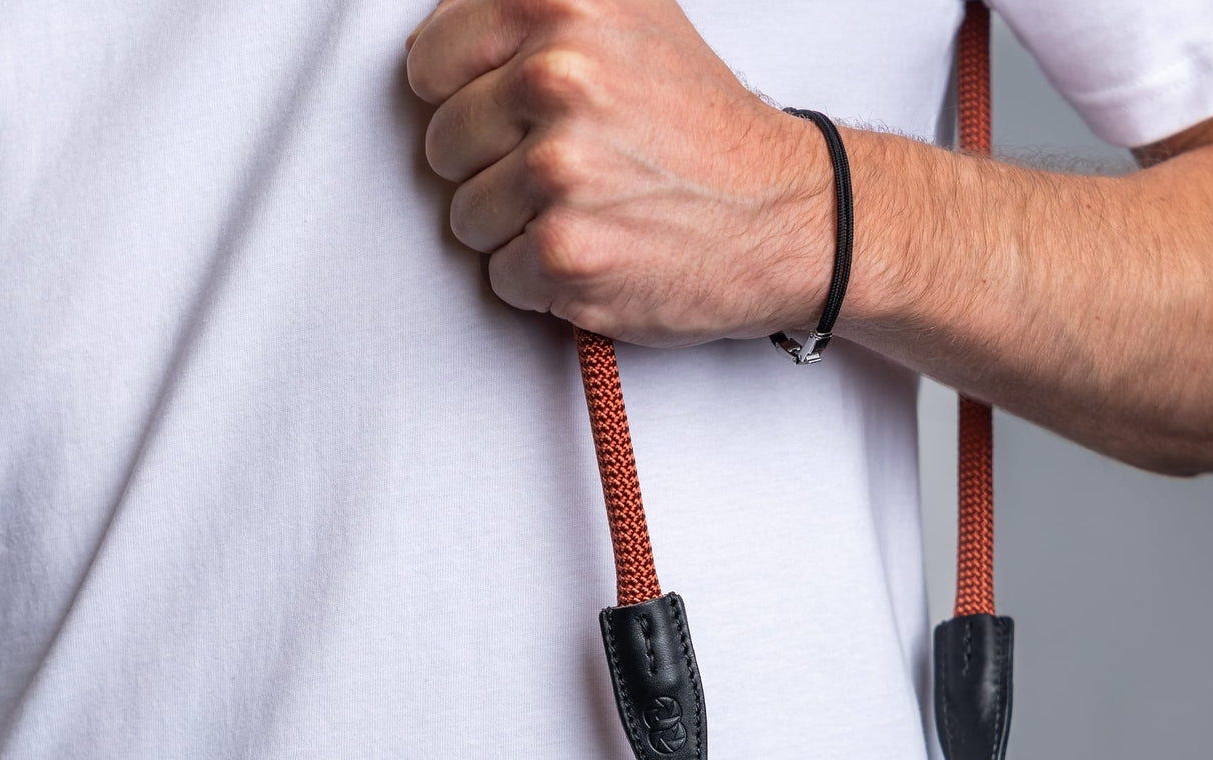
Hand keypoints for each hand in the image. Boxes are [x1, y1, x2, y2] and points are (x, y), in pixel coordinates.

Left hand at [404, 0, 833, 345]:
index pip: (429, 63)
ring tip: (587, 211)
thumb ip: (537, 17)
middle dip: (492, 169)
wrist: (783, 215)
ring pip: (465, 217)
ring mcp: (558, 171)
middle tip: (566, 172)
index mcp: (558, 2)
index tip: (505, 117)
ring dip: (516, 229)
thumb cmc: (703, 130)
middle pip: (442, 146)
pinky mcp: (565, 253)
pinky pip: (500, 276)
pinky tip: (598, 251)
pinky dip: (542, 280)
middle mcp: (556, 78)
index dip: (463, 101)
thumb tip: (449, 39)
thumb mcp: (628, 18)